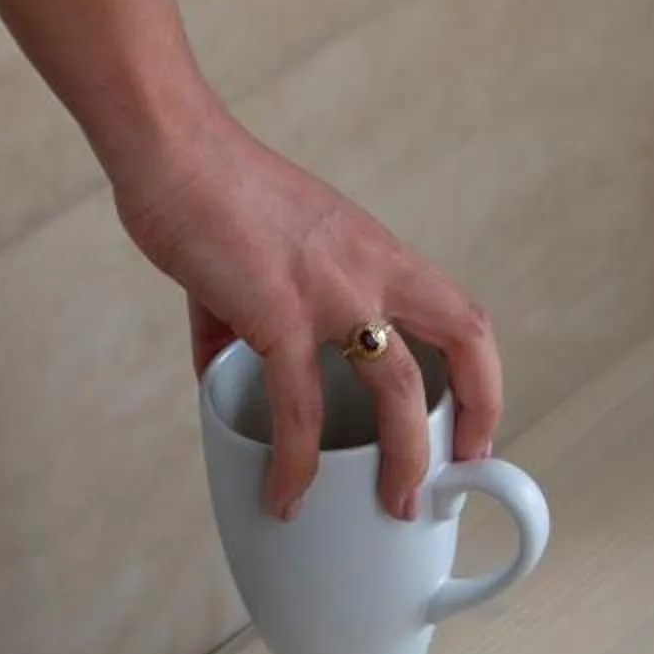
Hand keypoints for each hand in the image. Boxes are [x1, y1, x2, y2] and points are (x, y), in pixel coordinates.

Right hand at [112, 106, 502, 521]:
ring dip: (405, 455)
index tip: (474, 428)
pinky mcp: (278, 312)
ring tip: (393, 505)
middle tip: (458, 472)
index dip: (483, 378)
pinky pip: (300, 406)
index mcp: (376, 252)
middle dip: (478, 413)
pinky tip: (286, 495)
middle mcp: (371, 268)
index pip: (462, 315)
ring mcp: (332, 290)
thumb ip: (244, 318)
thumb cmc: (204, 189)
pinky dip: (298, 461)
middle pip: (465, 340)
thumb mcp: (257, 252)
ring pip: (400, 385)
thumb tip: (219, 374)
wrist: (170, 148)